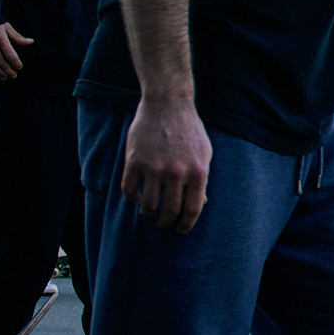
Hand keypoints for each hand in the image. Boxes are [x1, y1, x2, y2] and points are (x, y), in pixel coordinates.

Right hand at [0, 22, 34, 80]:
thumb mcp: (6, 27)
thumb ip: (17, 37)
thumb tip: (30, 42)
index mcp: (1, 39)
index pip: (11, 56)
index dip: (16, 63)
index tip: (19, 67)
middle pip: (1, 63)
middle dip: (9, 72)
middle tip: (14, 75)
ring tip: (4, 77)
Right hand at [123, 97, 212, 232]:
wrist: (168, 104)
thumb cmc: (189, 130)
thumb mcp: (204, 154)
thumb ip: (201, 179)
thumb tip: (201, 203)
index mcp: (197, 173)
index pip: (192, 210)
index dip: (185, 225)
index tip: (179, 230)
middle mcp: (176, 173)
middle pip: (169, 211)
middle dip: (166, 223)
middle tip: (163, 224)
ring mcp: (154, 167)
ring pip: (147, 205)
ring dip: (147, 214)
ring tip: (148, 213)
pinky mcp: (134, 161)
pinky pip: (128, 190)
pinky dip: (132, 198)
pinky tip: (136, 195)